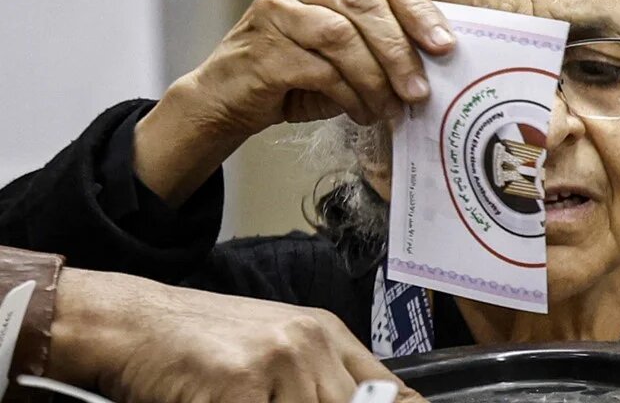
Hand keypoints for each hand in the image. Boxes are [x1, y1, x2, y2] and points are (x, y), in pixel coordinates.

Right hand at [50, 268, 427, 402]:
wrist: (132, 322)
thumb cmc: (199, 344)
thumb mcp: (276, 350)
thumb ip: (322, 382)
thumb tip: (377, 402)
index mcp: (326, 334)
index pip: (390, 392)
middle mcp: (311, 343)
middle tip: (278, 402)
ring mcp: (278, 363)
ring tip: (246, 398)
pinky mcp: (239, 387)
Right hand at [134, 0, 454, 204]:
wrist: (231, 93)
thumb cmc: (298, 66)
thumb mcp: (348, 43)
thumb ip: (384, 36)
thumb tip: (437, 56)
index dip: (420, 13)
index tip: (445, 46)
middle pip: (365, 4)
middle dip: (400, 52)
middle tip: (420, 90)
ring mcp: (276, 7)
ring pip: (343, 37)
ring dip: (375, 80)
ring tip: (390, 108)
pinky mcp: (263, 45)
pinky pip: (321, 71)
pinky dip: (349, 96)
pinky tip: (361, 112)